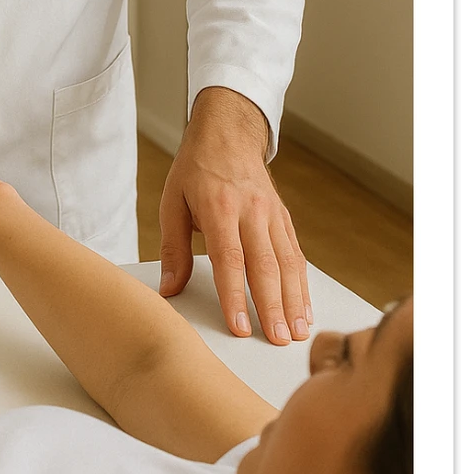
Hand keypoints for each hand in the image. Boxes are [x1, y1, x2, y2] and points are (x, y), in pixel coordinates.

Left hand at [158, 87, 310, 345]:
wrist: (228, 134)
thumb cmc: (195, 170)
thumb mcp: (172, 201)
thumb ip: (173, 248)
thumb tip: (169, 289)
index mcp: (220, 208)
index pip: (230, 259)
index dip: (235, 296)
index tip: (240, 327)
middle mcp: (252, 211)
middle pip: (266, 265)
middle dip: (273, 306)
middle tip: (279, 340)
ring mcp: (272, 214)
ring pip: (288, 262)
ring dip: (295, 300)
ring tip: (298, 332)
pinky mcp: (283, 217)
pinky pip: (296, 254)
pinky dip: (302, 284)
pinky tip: (303, 308)